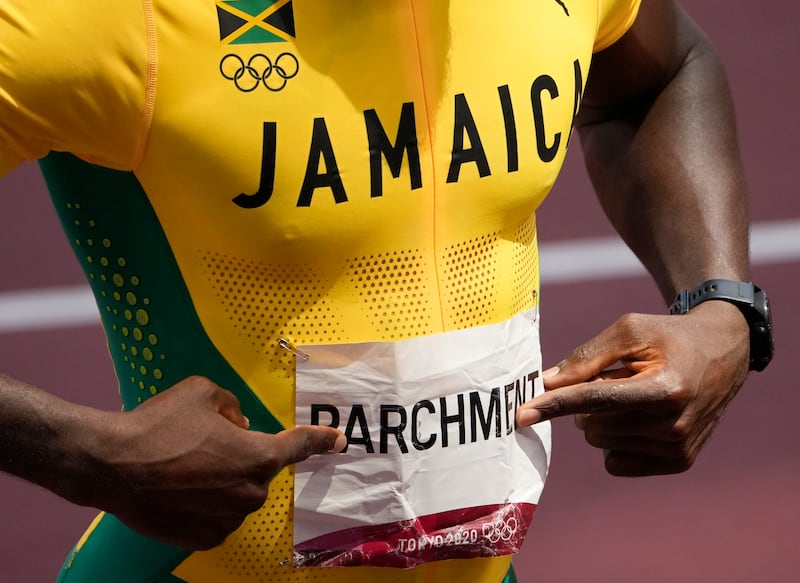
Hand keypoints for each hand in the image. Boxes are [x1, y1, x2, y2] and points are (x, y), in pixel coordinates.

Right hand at [93, 376, 344, 549]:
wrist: (112, 465)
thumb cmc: (159, 425)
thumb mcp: (202, 392)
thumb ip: (232, 405)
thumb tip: (237, 424)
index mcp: (258, 455)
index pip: (298, 446)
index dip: (319, 440)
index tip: (337, 441)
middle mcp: (250, 492)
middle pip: (257, 470)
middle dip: (240, 455)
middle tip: (201, 444)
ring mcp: (229, 519)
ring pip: (236, 494)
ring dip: (221, 481)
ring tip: (181, 467)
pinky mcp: (206, 538)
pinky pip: (217, 515)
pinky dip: (205, 503)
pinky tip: (178, 489)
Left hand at [516, 301, 749, 475]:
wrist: (722, 353)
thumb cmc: (669, 337)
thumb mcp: (630, 331)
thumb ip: (586, 357)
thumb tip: (547, 384)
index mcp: (665, 388)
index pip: (595, 400)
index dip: (555, 404)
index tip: (521, 414)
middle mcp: (674, 424)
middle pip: (590, 425)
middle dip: (585, 402)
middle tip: (614, 378)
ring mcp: (678, 449)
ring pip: (599, 442)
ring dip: (601, 418)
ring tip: (632, 394)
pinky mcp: (678, 463)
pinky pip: (615, 462)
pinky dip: (613, 440)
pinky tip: (637, 418)